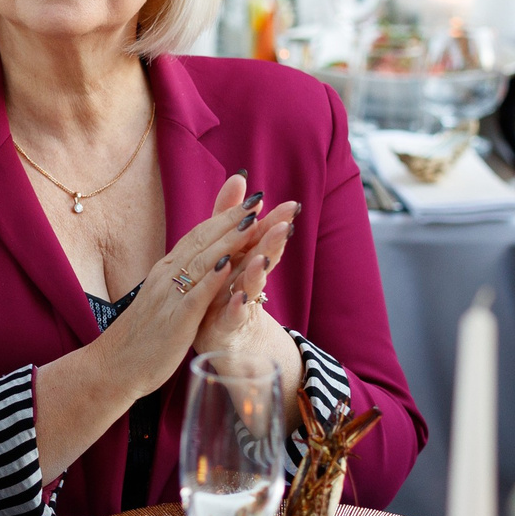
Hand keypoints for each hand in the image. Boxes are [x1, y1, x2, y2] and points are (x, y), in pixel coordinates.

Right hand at [75, 174, 278, 397]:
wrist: (114, 365)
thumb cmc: (142, 334)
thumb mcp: (163, 297)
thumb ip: (180, 276)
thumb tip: (198, 259)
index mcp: (167, 270)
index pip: (199, 236)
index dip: (224, 216)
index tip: (250, 200)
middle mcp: (168, 276)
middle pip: (204, 240)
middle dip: (233, 218)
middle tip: (259, 198)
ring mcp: (170, 297)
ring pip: (202, 262)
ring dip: (229, 241)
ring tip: (253, 221)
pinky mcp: (175, 322)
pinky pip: (195, 296)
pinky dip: (212, 279)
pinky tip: (229, 266)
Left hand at [196, 193, 299, 353]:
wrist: (223, 338)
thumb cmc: (226, 287)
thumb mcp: (230, 249)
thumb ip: (231, 216)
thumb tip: (239, 177)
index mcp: (246, 260)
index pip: (263, 238)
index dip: (275, 222)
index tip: (290, 205)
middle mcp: (247, 281)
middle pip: (263, 259)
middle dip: (274, 243)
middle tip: (286, 225)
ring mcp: (239, 304)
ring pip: (251, 287)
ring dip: (257, 273)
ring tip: (262, 258)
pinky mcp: (226, 326)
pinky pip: (232, 317)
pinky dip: (235, 308)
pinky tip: (237, 300)